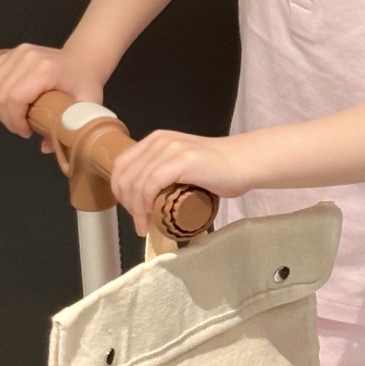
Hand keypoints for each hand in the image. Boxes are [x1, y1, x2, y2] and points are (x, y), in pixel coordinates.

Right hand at [0, 44, 104, 150]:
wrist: (82, 60)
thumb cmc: (85, 83)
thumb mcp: (86, 107)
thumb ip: (68, 128)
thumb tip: (45, 147)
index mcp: (46, 69)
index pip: (16, 97)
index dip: (15, 120)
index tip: (26, 132)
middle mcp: (28, 57)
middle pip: (0, 93)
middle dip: (6, 118)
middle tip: (20, 128)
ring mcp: (18, 52)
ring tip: (14, 118)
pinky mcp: (11, 52)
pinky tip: (2, 104)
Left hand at [109, 130, 253, 233]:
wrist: (244, 163)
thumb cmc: (218, 170)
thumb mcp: (182, 165)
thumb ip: (164, 172)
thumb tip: (145, 200)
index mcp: (155, 140)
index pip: (121, 165)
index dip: (119, 191)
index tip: (131, 211)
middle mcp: (158, 141)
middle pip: (125, 175)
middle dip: (126, 204)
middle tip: (139, 222)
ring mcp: (170, 148)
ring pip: (135, 182)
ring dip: (135, 209)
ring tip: (144, 225)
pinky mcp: (181, 160)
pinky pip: (150, 184)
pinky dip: (144, 205)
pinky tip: (149, 218)